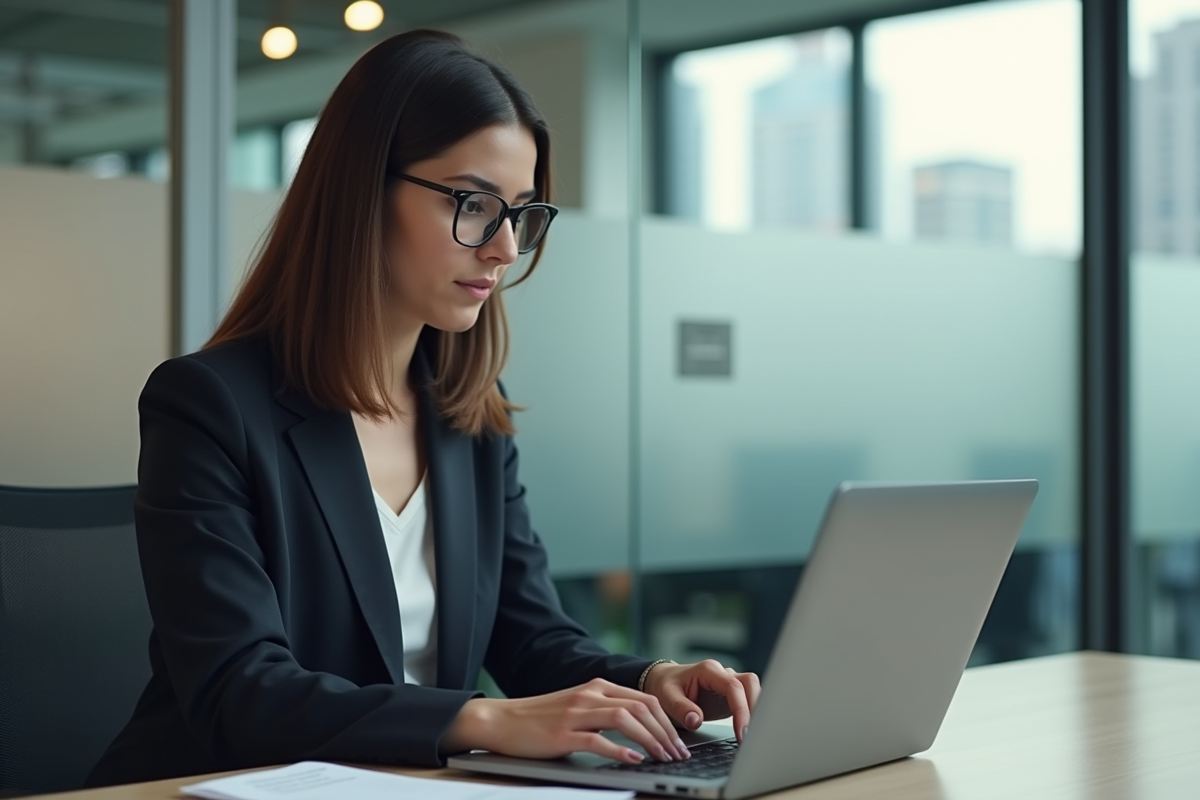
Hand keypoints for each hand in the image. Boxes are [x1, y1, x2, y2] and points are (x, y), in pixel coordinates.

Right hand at [441, 678, 691, 763]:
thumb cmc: (540, 719)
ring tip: (663, 758)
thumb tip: (639, 731)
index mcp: (596, 687)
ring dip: (650, 740)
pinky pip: (598, 740)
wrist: (501, 720)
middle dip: (665, 732)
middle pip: (641, 708)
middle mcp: (590, 695)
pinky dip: (620, 750)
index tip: (679, 742)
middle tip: (679, 754)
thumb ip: (604, 712)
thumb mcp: (577, 708)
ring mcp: (576, 713)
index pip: (644, 699)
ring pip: (625, 720)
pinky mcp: (563, 733)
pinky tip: (633, 760)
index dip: (667, 721)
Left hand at [641, 659, 760, 743]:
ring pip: (753, 690)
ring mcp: (728, 684)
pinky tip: (747, 731)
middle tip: (750, 735)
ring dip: (756, 710)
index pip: (733, 686)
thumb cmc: (665, 686)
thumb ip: (681, 708)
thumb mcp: (666, 697)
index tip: (741, 731)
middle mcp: (722, 674)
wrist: (663, 682)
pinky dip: (751, 714)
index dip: (741, 709)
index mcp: (708, 671)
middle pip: (750, 683)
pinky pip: (748, 700)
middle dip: (755, 708)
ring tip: (751, 735)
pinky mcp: (730, 696)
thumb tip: (695, 720)